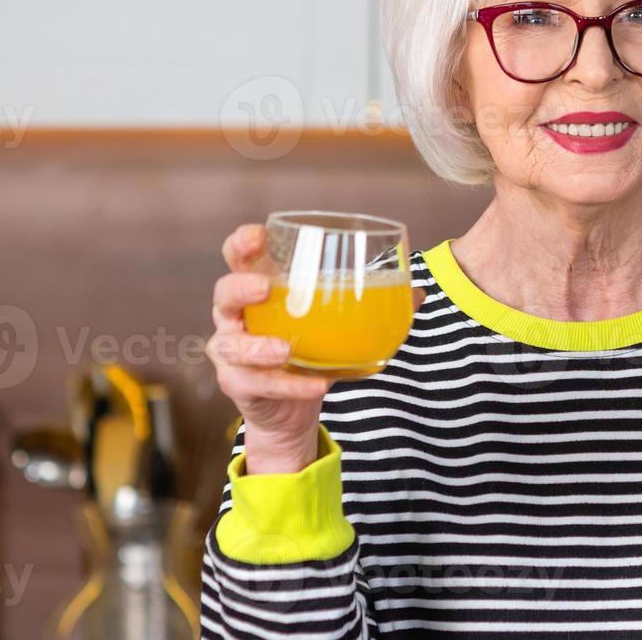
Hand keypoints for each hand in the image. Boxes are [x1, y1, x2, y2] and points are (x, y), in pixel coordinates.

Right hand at [207, 223, 424, 474]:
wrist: (292, 405)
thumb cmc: (309, 346)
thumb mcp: (335, 321)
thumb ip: (373, 303)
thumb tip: (417, 293)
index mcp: (257, 289)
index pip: (238, 257)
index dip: (241, 243)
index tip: (258, 236)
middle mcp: (237, 316)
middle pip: (223, 294)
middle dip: (240, 287)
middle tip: (264, 288)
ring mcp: (233, 352)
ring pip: (232, 345)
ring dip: (258, 346)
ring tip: (286, 349)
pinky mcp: (239, 385)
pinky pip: (260, 384)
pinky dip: (290, 385)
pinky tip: (318, 385)